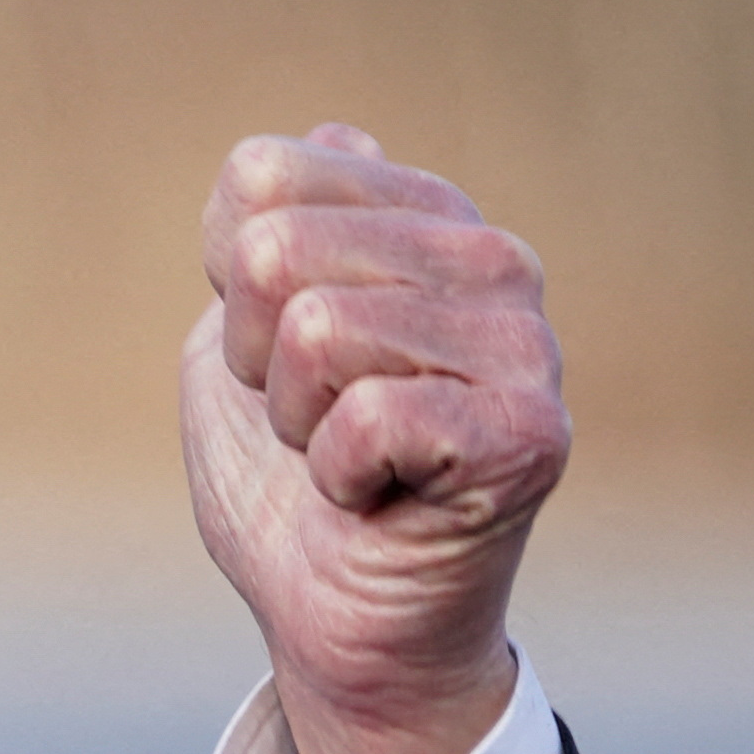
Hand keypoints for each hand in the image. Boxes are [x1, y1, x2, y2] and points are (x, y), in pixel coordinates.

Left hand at [181, 124, 569, 753]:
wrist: (330, 619)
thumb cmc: (286, 483)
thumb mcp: (238, 337)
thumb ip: (261, 230)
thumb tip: (335, 134)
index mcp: (423, 215)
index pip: (258, 175)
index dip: (225, 288)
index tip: (274, 355)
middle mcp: (493, 259)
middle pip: (273, 250)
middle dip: (254, 359)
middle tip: (312, 422)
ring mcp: (525, 342)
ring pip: (315, 330)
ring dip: (297, 420)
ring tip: (347, 460)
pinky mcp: (528, 433)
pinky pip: (369, 413)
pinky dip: (339, 475)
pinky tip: (381, 498)